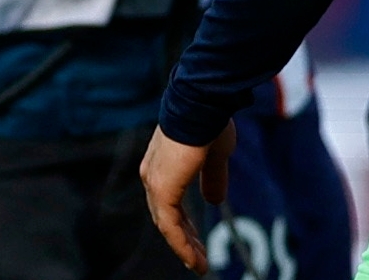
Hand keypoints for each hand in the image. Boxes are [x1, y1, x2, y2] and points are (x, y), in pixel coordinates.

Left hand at [140, 121, 234, 272]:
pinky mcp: (162, 190)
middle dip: (184, 240)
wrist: (203, 105)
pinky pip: (170, 226)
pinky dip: (182, 245)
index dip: (183, 225)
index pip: (169, 203)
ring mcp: (155, 183)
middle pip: (166, 217)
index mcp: (163, 165)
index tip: (196, 242)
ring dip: (184, 248)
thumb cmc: (211, 123)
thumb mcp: (215, 157)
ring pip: (167, 225)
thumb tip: (214, 201)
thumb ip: (213, 180)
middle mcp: (152, 174)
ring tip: (200, 265)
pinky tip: (195, 259)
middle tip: (198, 260)